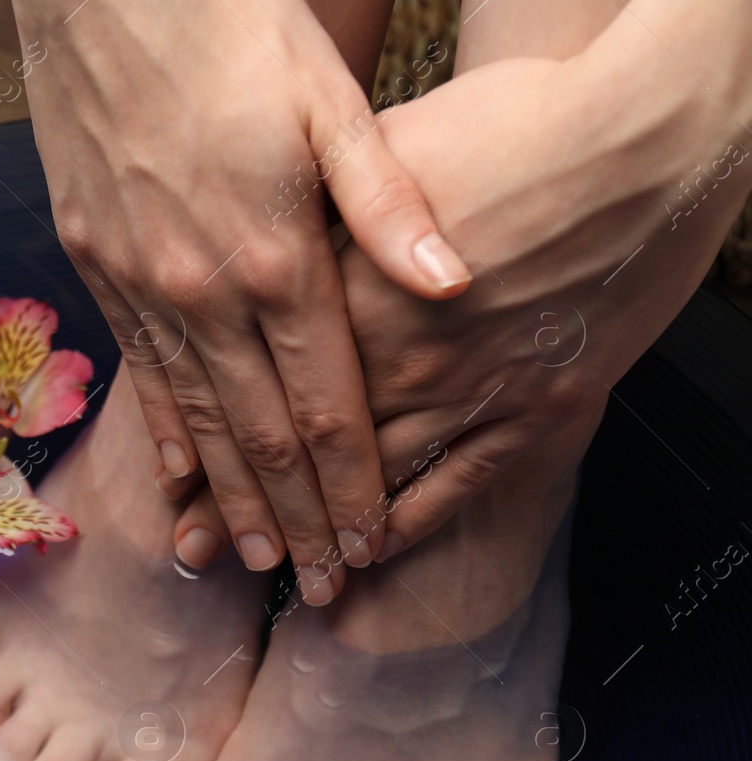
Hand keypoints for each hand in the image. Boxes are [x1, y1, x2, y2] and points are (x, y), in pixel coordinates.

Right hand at [12, 0, 472, 603]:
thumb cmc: (230, 28)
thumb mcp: (330, 99)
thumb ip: (389, 203)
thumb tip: (453, 284)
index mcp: (271, 253)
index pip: (320, 404)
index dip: (350, 484)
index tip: (371, 542)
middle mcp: (198, 288)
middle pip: (256, 434)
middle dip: (295, 518)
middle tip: (318, 583)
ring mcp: (138, 283)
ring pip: (193, 416)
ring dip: (227, 496)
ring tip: (250, 557)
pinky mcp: (96, 264)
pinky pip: (139, 372)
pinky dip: (165, 435)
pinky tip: (178, 479)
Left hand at [173, 46, 751, 561]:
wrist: (646, 141)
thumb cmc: (516, 126)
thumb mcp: (380, 149)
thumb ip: (315, 218)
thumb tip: (260, 240)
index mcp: (346, 295)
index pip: (261, 390)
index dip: (215, 446)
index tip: (177, 489)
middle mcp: (400, 359)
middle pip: (307, 448)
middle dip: (248, 506)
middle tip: (198, 551)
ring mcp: (472, 390)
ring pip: (375, 481)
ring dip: (321, 531)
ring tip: (274, 572)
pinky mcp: (539, 408)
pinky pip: (460, 483)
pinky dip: (412, 522)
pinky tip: (375, 551)